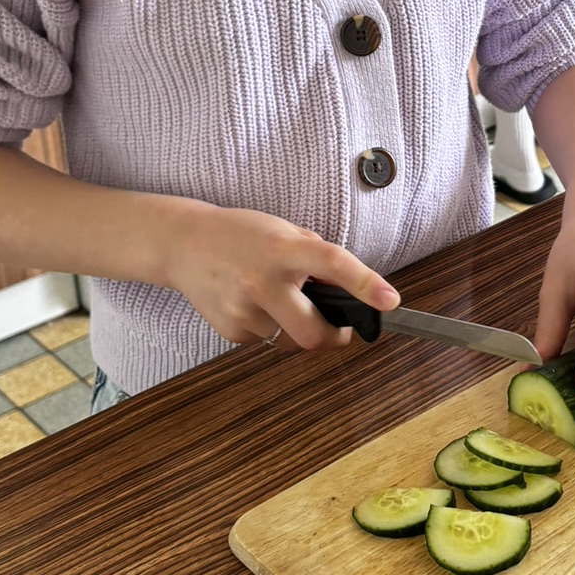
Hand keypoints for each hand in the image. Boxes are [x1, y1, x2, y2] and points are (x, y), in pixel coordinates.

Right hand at [162, 199, 398, 351]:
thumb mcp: (284, 232)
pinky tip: (253, 304)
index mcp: (283, 249)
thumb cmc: (242, 235)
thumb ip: (317, 258)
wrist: (184, 245)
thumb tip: (351, 293)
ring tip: (278, 299)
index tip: (390, 302)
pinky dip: (271, 329)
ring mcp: (243, 310)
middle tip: (339, 326)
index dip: (365, 284)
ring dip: (298, 328)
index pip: (332, 264)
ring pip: (292, 341)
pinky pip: (267, 341)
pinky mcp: (231, 330)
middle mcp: (262, 281)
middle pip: (314, 334)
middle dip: (333, 336)